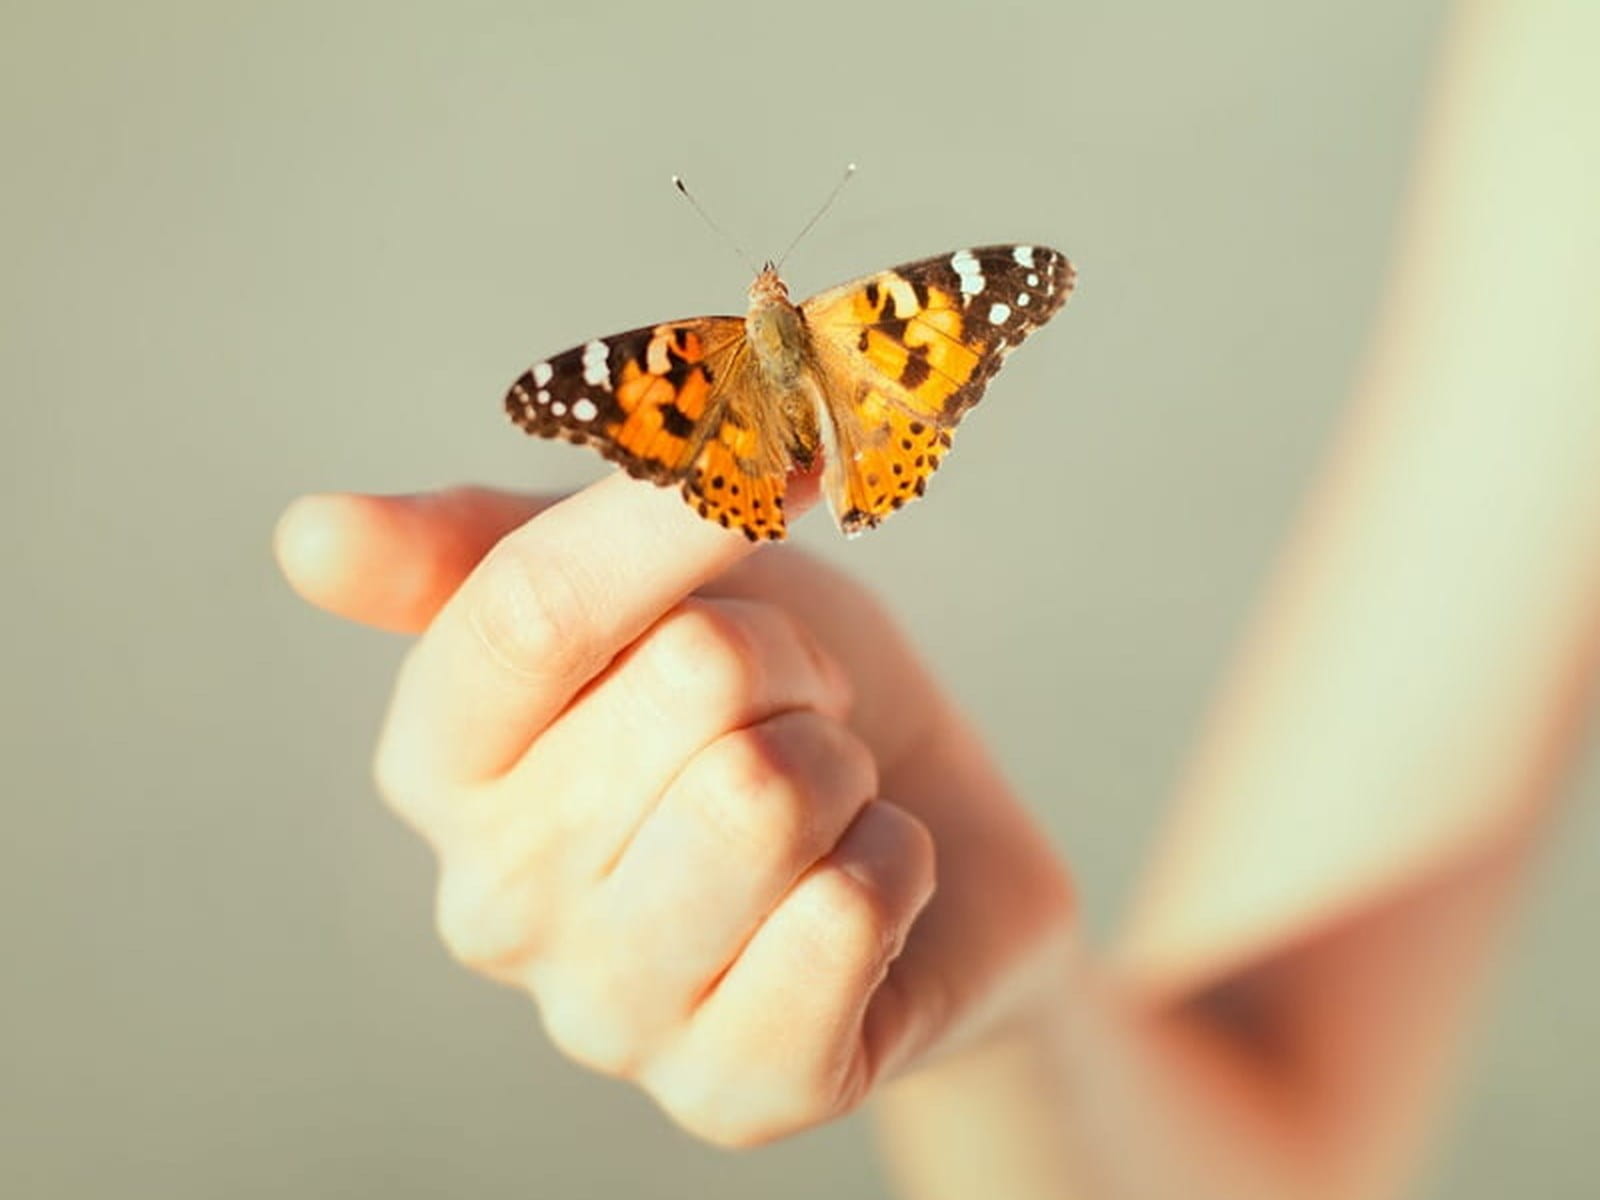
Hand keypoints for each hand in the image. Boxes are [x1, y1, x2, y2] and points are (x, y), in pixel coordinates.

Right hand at [275, 476, 1074, 1145]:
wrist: (922, 822)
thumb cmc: (773, 691)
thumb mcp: (653, 579)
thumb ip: (496, 548)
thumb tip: (306, 537)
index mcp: (441, 762)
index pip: (530, 608)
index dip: (674, 518)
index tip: (780, 469)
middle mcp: (491, 903)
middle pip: (694, 684)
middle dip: (789, 668)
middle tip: (790, 710)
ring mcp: (604, 1014)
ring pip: (770, 797)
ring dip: (840, 767)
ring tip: (818, 797)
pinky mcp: (731, 1092)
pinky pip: (846, 910)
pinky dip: (893, 863)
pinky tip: (862, 887)